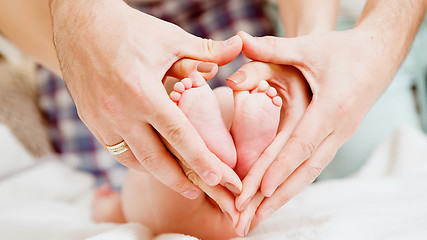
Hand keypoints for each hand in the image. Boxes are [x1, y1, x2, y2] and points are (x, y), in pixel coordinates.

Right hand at [49, 0, 242, 198]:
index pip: (179, 136)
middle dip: (179, 181)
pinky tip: (149, 160)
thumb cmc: (128, 29)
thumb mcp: (170, 37)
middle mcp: (119, 111)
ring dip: (157, 173)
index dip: (201, 160)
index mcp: (143, 92)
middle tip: (199, 192)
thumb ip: (206, 50)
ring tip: (177, 180)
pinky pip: (115, 150)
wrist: (79, 23)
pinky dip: (135, 159)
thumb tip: (238, 46)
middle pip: (155, 160)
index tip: (219, 178)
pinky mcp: (90, 119)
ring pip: (132, 159)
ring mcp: (101, 118)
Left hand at [230, 28, 400, 222]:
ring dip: (285, 196)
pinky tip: (280, 194)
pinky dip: (296, 182)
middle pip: (305, 169)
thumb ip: (274, 48)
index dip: (280, 168)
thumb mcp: (309, 47)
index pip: (300, 145)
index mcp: (331, 108)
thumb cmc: (345, 50)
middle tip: (251, 220)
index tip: (260, 190)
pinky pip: (314, 164)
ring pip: (310, 172)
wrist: (379, 53)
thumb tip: (241, 40)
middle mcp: (338, 128)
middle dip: (277, 196)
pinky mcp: (337, 136)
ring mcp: (339, 135)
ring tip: (261, 216)